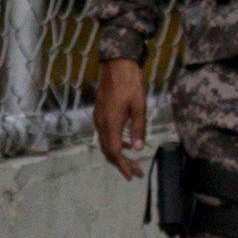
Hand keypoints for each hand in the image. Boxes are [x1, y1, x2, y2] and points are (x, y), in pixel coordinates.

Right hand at [94, 56, 149, 180]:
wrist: (117, 63)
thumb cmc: (131, 82)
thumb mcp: (139, 105)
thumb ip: (138, 128)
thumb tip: (138, 149)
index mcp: (111, 122)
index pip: (115, 151)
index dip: (123, 165)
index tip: (133, 174)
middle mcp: (101, 122)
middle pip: (108, 150)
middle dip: (121, 164)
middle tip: (135, 172)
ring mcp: (98, 117)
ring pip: (105, 143)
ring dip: (117, 154)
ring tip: (132, 161)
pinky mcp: (100, 112)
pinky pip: (104, 134)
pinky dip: (114, 143)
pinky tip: (126, 142)